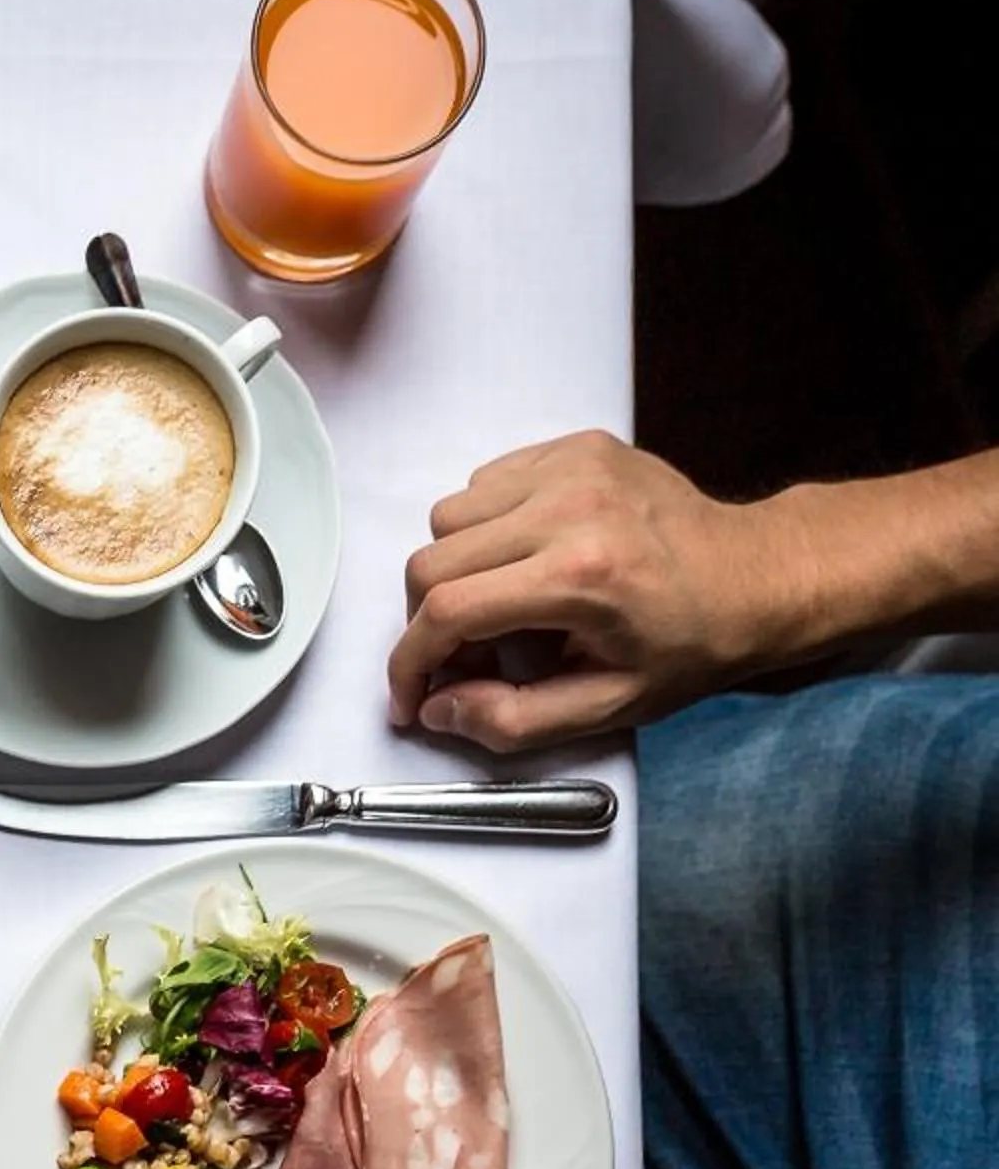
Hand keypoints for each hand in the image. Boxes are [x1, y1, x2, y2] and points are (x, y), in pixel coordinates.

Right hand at [388, 431, 797, 750]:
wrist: (757, 577)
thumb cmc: (690, 644)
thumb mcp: (607, 707)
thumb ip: (512, 721)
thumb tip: (438, 707)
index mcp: (581, 575)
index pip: (448, 611)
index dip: (411, 662)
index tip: (411, 696)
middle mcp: (570, 509)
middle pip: (432, 562)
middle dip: (427, 621)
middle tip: (461, 655)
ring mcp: (572, 467)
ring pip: (448, 517)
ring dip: (454, 569)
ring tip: (498, 601)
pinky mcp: (576, 448)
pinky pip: (484, 484)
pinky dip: (485, 527)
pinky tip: (522, 556)